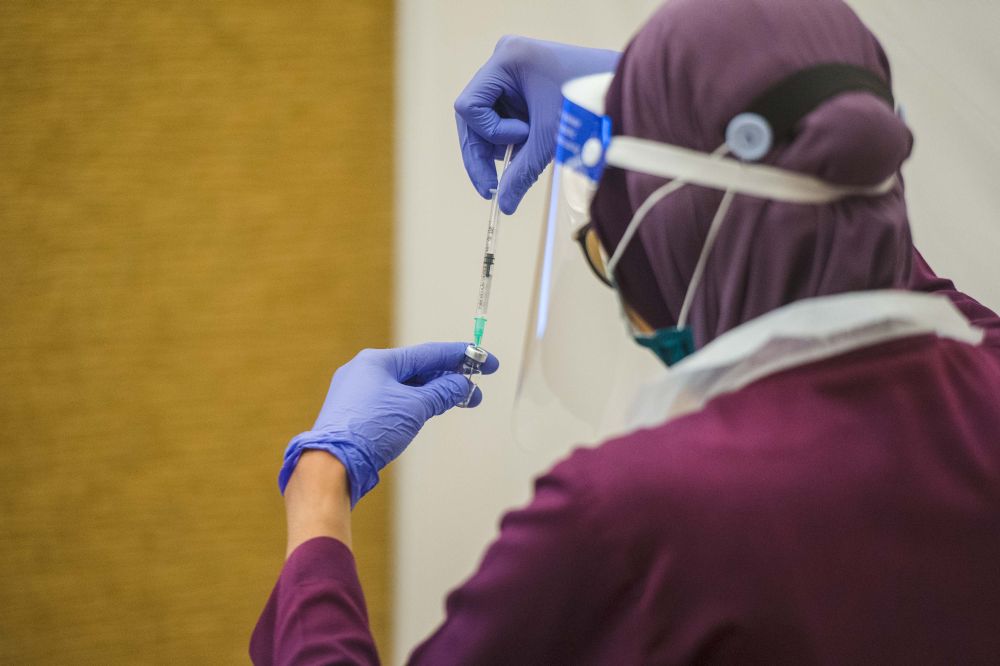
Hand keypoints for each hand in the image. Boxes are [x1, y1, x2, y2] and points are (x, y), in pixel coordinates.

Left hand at [278, 342, 499, 506]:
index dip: (461, 357)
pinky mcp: (354, 414)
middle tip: (476, 390)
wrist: (332, 464)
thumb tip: (462, 385)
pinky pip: (392, 401)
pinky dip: (415, 404)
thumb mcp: (415, 407)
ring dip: (433, 394)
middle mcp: (364, 371)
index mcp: (377, 361)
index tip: (486, 362)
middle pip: (416, 370)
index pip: (428, 354)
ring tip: (459, 401)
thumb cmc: (370, 430)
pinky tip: (430, 410)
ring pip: (404, 387)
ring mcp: (356, 393)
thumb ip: (442, 392)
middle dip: (449, 380)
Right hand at [454, 36, 619, 213]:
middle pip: (473, 115)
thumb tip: (504, 206)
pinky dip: (514, 137)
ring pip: (486, 120)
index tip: (517, 145)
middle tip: (492, 189)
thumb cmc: (588, 103)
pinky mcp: (521, 85)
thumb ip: (522, 173)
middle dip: (485, 149)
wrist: (621, 90)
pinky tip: (534, 141)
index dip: (487, 133)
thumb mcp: (550, 139)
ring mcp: (511, 71)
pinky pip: (502, 117)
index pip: (469, 106)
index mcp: (506, 60)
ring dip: (504, 143)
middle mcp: (503, 60)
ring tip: (533, 145)